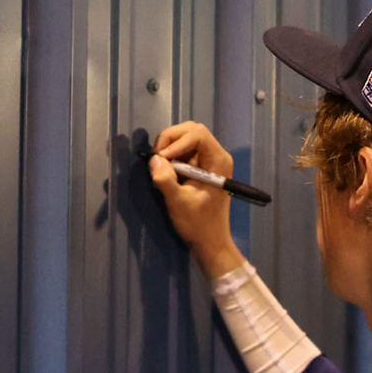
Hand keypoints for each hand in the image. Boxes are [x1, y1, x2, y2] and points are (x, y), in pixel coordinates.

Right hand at [148, 121, 244, 276]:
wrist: (210, 242)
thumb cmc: (198, 224)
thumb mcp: (178, 202)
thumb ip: (165, 179)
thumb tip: (153, 159)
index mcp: (218, 160)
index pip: (197, 133)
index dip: (176, 141)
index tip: (162, 158)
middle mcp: (216, 155)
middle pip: (191, 131)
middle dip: (170, 140)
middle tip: (157, 158)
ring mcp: (209, 161)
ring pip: (186, 139)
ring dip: (169, 148)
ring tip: (160, 166)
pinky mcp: (201, 168)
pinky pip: (184, 152)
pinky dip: (172, 157)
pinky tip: (166, 171)